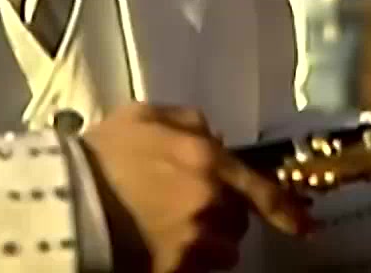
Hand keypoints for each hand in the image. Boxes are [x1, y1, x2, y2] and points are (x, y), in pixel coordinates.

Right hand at [83, 103, 313, 272]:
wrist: (64, 197)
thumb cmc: (101, 154)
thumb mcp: (144, 114)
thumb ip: (189, 120)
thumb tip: (215, 137)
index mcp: (206, 159)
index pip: (261, 189)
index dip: (287, 210)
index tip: (305, 225)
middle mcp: (209, 201)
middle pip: (238, 221)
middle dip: (223, 216)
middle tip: (189, 206)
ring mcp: (193, 241)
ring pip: (221, 251)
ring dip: (208, 243)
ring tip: (172, 229)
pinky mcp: (174, 270)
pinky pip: (197, 269)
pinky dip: (187, 262)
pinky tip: (160, 246)